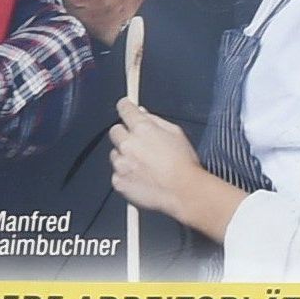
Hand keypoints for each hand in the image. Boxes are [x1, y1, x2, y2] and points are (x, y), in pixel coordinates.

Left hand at [108, 97, 245, 240]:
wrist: (183, 192)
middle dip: (124, 134)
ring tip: (144, 165)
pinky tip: (141, 178)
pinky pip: (117, 173)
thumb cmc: (184, 163)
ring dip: (125, 156)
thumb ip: (155, 120)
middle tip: (138, 143)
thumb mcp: (176, 133)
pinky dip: (125, 174)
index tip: (124, 106)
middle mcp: (127, 144)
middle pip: (115, 131)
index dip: (124, 107)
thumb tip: (141, 112)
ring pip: (115, 154)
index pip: (125, 110)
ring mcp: (120, 164)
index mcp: (142, 129)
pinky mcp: (118, 181)